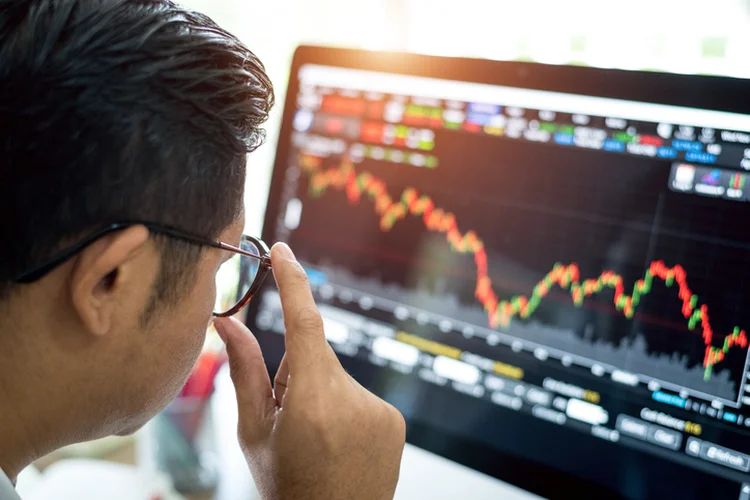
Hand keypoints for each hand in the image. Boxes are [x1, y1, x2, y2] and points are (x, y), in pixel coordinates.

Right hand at [214, 242, 405, 499]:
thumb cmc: (285, 487)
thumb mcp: (253, 432)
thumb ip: (243, 371)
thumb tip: (226, 323)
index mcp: (311, 401)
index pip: (302, 322)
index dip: (292, 280)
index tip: (282, 250)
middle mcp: (352, 400)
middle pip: (315, 356)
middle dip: (296, 373)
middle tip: (287, 418)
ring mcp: (379, 410)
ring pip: (337, 377)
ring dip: (321, 394)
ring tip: (316, 439)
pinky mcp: (394, 419)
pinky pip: (360, 396)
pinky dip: (345, 410)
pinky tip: (339, 444)